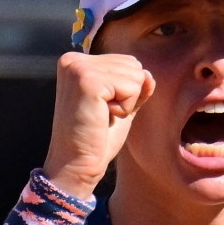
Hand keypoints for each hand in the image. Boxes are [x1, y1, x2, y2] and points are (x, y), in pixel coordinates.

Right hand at [42, 52, 155, 198]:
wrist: (78, 164)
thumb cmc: (97, 139)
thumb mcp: (120, 107)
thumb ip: (135, 88)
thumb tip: (149, 74)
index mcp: (77, 62)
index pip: (128, 62)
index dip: (127, 92)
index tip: (102, 110)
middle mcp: (74, 60)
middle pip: (133, 65)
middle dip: (128, 95)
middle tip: (103, 115)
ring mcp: (79, 68)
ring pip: (136, 76)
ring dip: (126, 103)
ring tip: (102, 117)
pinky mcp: (87, 80)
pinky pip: (132, 88)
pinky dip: (125, 109)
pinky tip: (103, 118)